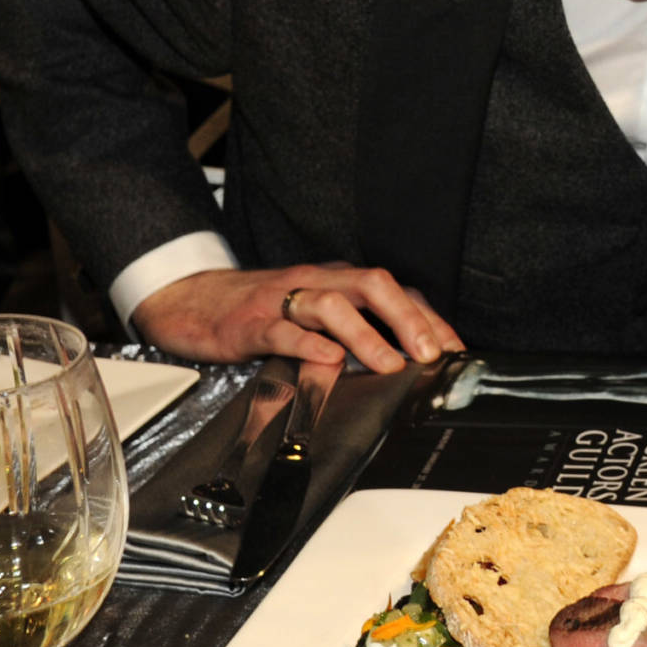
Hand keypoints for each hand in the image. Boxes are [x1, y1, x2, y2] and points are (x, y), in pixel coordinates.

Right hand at [133, 264, 465, 373]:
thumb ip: (354, 331)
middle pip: (373, 286)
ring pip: (332, 305)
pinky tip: (328, 360)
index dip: (429, 319)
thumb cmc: (261, 312)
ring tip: (390, 364)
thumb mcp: (313, 316)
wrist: (191, 301)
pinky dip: (308, 345)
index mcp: (338, 282)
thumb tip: (406, 361)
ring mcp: (283, 301)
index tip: (455, 350)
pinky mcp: (251, 324)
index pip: (396, 292)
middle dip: (408, 319)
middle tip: (431, 353)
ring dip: (367, 335)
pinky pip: (283, 331)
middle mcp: (317, 283)